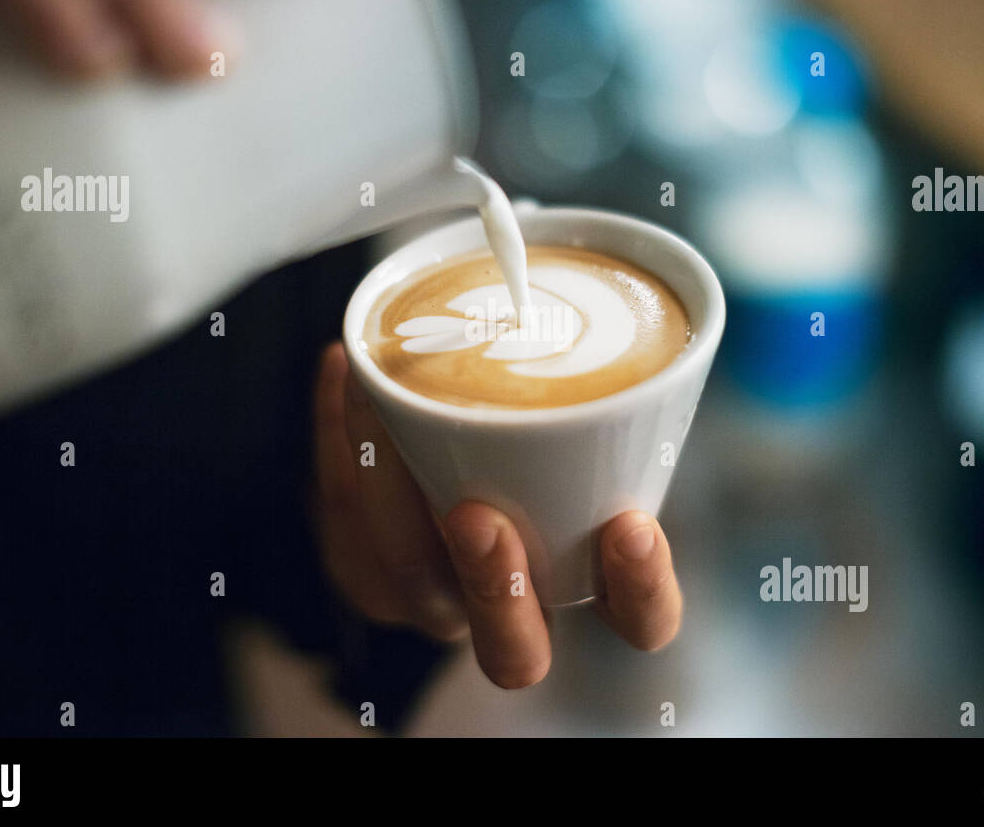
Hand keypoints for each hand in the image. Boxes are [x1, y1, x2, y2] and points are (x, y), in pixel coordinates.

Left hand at [313, 342, 683, 688]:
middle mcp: (504, 618)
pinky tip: (344, 371)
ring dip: (390, 487)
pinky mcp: (362, 572)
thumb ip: (592, 416)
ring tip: (376, 398)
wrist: (419, 498)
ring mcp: (428, 604)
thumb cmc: (525, 458)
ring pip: (407, 574)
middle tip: (479, 516)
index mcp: (582, 586)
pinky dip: (340, 435)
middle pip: (513, 653)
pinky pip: (343, 510)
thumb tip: (603, 331)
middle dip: (496, 585)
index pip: (640, 622)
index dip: (643, 588)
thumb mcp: (573, 439)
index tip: (632, 525)